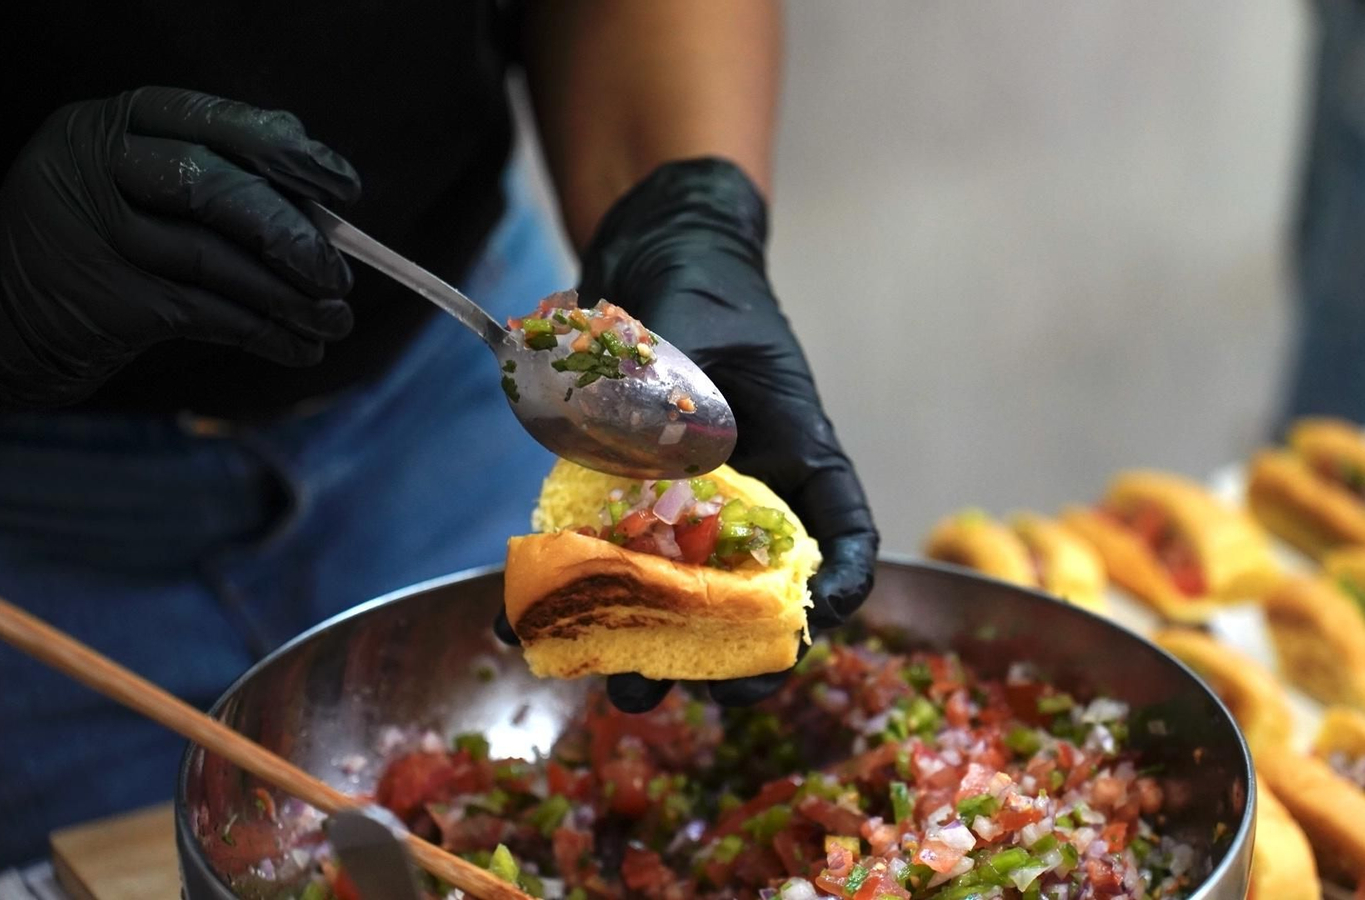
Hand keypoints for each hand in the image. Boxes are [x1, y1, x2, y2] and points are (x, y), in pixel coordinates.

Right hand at [0, 87, 360, 410]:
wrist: (2, 316)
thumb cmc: (105, 242)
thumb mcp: (143, 186)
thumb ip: (221, 170)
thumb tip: (317, 178)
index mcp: (114, 125)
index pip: (212, 122)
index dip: (288, 153)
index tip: (345, 189)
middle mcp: (96, 168)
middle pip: (216, 190)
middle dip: (293, 237)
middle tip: (342, 277)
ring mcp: (95, 234)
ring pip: (216, 262)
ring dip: (290, 299)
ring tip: (335, 321)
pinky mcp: (106, 300)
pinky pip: (206, 315)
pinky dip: (264, 334)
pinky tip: (299, 348)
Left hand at [581, 157, 878, 711]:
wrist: (655, 256)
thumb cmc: (701, 286)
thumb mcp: (693, 335)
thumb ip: (671, 397)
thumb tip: (644, 464)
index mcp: (801, 457)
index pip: (844, 537)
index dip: (840, 591)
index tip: (810, 625)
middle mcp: (753, 495)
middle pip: (756, 592)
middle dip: (728, 655)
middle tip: (704, 691)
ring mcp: (690, 505)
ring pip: (679, 594)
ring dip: (648, 646)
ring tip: (612, 684)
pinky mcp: (628, 501)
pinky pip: (603, 559)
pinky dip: (566, 592)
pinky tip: (519, 620)